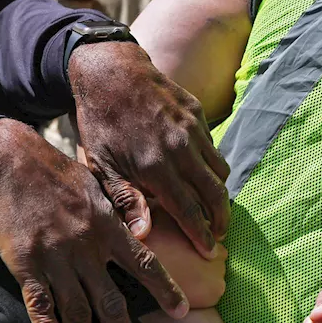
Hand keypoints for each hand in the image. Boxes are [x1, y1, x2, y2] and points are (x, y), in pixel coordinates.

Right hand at [0, 119, 187, 322]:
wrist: (9, 162)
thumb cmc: (57, 172)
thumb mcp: (98, 182)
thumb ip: (122, 208)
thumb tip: (146, 229)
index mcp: (108, 226)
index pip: (145, 263)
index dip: (164, 289)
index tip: (182, 311)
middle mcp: (86, 247)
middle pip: (111, 300)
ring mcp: (55, 258)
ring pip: (75, 311)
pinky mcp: (25, 264)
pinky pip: (39, 304)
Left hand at [68, 40, 230, 257]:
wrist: (111, 72)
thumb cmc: (101, 123)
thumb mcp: (102, 165)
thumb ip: (125, 200)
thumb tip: (145, 234)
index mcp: (155, 167)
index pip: (189, 210)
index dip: (202, 234)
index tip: (209, 250)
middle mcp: (181, 149)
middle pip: (215, 194)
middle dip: (221, 219)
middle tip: (219, 234)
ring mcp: (193, 130)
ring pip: (220, 170)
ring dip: (220, 192)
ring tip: (213, 206)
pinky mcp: (198, 114)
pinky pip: (213, 147)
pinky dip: (211, 164)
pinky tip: (200, 172)